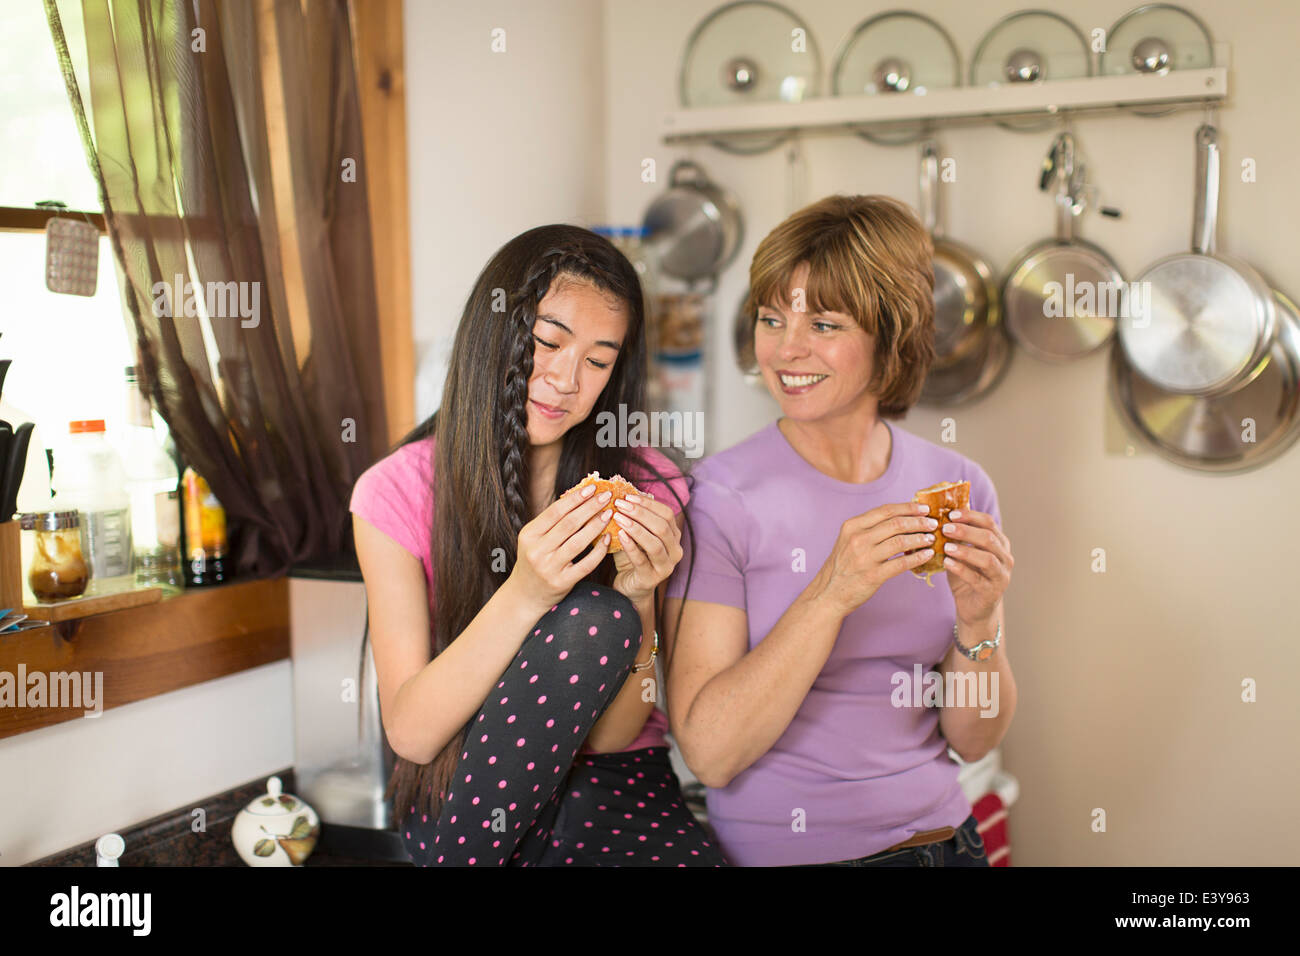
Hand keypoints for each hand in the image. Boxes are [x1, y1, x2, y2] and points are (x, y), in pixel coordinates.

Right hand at [506, 482, 613, 612]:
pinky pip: (586, 564)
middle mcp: (537, 551)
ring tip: (609, 513)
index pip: (555, 512)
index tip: (593, 488)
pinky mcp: (562, 583)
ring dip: (596, 525)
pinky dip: (598, 551)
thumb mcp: (534, 539)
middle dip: (590, 507)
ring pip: (578, 542)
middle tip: (607, 496)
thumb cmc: (534, 560)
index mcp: (529, 535)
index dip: (575, 498)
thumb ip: (551, 522)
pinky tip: (607, 538)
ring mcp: (549, 568)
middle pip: (569, 524)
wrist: (524, 595)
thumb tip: (578, 496)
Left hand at [607, 493, 682, 606]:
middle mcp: (675, 550)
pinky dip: (631, 546)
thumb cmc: (631, 557)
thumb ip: (632, 518)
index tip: (627, 496)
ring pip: (655, 543)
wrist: (629, 587)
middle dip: (640, 513)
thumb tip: (623, 493)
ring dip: (636, 528)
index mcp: (673, 536)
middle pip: (662, 527)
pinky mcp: (652, 579)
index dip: (648, 503)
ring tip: (618, 517)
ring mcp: (666, 566)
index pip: (666, 514)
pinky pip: (642, 560)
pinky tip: (620, 535)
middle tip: (620, 504)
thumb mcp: (633, 534)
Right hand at [812, 502, 939, 616]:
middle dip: (919, 522)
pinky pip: (901, 563)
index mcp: (852, 526)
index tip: (924, 508)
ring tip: (932, 538)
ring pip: (900, 541)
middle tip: (933, 523)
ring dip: (920, 538)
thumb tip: (900, 518)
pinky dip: (917, 558)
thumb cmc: (842, 566)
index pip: (886, 511)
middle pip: (895, 524)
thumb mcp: (848, 540)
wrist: (828, 593)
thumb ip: (869, 528)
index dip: (908, 508)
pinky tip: (927, 555)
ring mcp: (865, 557)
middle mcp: (858, 539)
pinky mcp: (873, 575)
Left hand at [940, 508, 1013, 623]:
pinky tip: (947, 563)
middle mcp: (1005, 557)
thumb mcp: (963, 553)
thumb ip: (957, 537)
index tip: (950, 513)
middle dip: (966, 531)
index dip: (970, 516)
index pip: (988, 523)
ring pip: (986, 558)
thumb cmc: (967, 575)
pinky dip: (961, 569)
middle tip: (945, 528)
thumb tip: (940, 513)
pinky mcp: (992, 592)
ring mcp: (1001, 575)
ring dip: (964, 550)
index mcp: (999, 543)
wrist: (973, 607)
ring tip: (946, 547)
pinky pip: (977, 578)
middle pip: (988, 538)